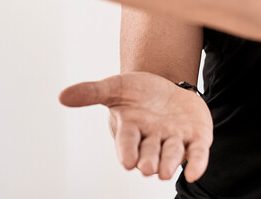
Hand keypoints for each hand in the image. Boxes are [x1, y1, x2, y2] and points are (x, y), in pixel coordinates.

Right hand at [60, 72, 212, 181]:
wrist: (167, 88)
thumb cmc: (138, 92)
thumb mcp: (116, 87)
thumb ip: (92, 92)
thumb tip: (62, 96)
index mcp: (131, 129)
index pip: (127, 143)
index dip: (127, 151)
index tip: (127, 161)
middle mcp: (153, 139)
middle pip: (150, 153)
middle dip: (149, 160)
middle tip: (147, 167)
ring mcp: (175, 140)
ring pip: (172, 155)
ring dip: (169, 163)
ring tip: (164, 172)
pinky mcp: (196, 138)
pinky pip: (197, 153)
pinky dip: (197, 163)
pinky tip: (194, 172)